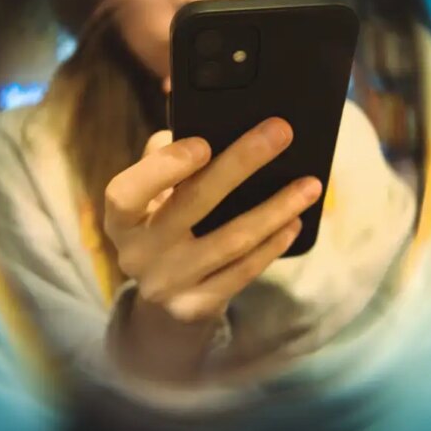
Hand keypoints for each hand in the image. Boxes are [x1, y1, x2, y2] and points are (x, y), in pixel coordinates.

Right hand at [103, 117, 322, 323]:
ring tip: (309, 185)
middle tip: (280, 132)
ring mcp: (167, 284)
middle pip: (192, 204)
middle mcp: (137, 254)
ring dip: (276, 208)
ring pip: (231, 241)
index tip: (204, 143)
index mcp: (121, 219)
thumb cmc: (163, 221)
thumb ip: (166, 157)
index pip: (126, 193)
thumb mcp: (152, 195)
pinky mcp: (196, 307)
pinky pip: (243, 272)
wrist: (164, 295)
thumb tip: (209, 123)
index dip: (164, 167)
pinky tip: (294, 222)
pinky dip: (272, 244)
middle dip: (241, 164)